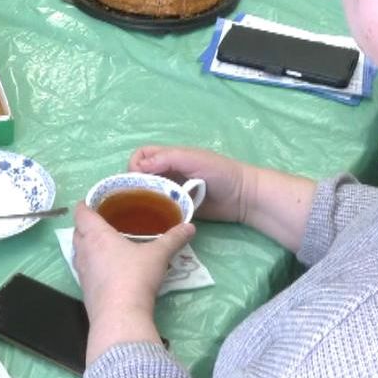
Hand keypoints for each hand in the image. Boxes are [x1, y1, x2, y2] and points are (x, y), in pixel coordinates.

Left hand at [72, 202, 193, 362]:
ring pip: (78, 252)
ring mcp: (81, 273)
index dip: (85, 204)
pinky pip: (84, 271)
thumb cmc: (135, 277)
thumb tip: (190, 227)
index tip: (94, 201)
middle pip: (77, 231)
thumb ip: (173, 239)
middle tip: (104, 221)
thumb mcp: (158, 255)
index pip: (81, 213)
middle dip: (86, 225)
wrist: (120, 316)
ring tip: (105, 244)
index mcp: (96, 235)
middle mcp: (84, 251)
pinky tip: (107, 270)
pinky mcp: (85, 291)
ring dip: (87, 246)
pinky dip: (92, 265)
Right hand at [128, 145, 249, 223]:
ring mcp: (173, 192)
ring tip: (143, 212)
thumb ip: (167, 158)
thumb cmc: (220, 172)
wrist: (243, 197)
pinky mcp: (178, 208)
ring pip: (149, 194)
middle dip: (136, 186)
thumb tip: (138, 167)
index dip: (135, 165)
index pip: (141, 156)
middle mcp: (168, 173)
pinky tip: (153, 220)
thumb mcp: (193, 159)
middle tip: (140, 199)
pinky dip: (155, 213)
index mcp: (169, 157)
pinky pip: (160, 210)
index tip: (137, 180)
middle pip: (141, 176)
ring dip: (144, 201)